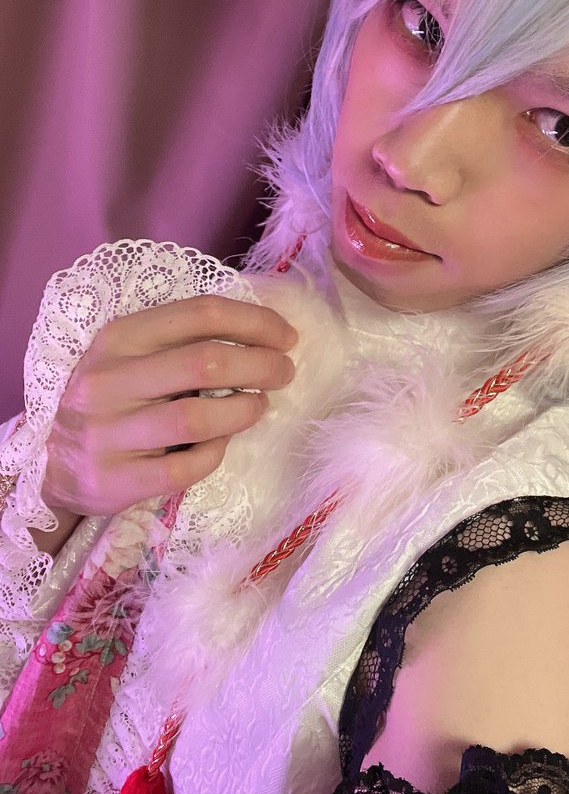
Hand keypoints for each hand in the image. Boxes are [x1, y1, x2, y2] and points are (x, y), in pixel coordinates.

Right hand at [41, 295, 297, 520]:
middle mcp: (107, 379)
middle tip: (284, 372)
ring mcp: (106, 432)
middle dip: (261, 365)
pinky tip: (220, 444)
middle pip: (205, 363)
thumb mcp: (134, 356)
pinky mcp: (114, 480)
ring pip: (197, 418)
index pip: (200, 314)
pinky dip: (215, 454)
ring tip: (259, 406)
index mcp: (120, 337)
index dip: (255, 322)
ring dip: (244, 410)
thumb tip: (265, 335)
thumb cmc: (116, 400)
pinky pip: (184, 467)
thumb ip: (184, 342)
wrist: (57, 464)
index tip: (286, 337)